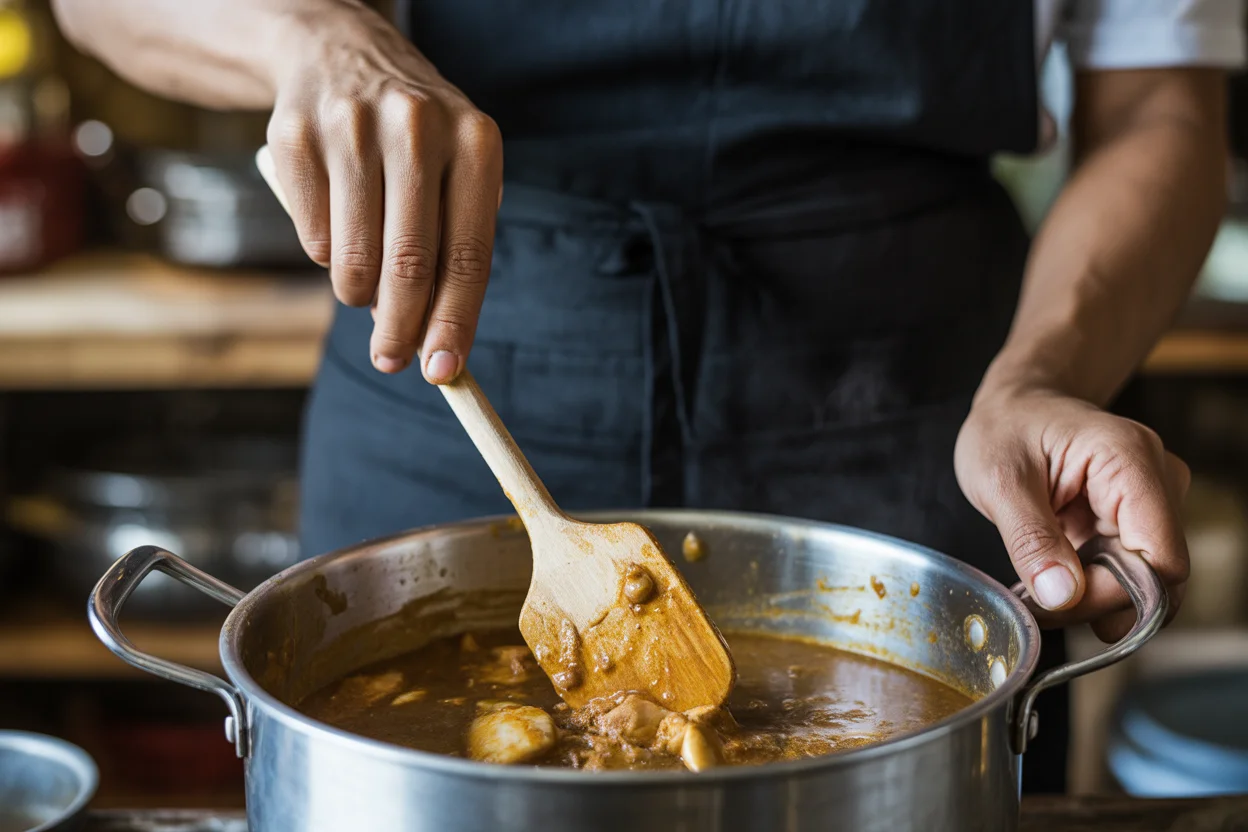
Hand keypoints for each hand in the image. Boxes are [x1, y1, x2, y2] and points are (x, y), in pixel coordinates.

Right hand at [266, 3, 501, 381]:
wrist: (338, 53)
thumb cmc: (414, 139)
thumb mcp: (454, 172)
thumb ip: (452, 248)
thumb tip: (433, 339)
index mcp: (474, 140)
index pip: (468, 254)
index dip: (455, 322)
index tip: (443, 371)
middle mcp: (416, 127)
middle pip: (410, 265)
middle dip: (400, 330)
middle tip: (391, 361)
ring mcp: (351, 128)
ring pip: (353, 260)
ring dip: (358, 296)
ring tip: (365, 285)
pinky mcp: (294, 139)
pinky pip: (313, 239)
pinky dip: (326, 256)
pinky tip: (337, 225)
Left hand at [954, 387, 1189, 641]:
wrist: (1015, 406)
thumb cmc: (1007, 428)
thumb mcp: (999, 480)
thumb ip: (1030, 539)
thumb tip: (1062, 596)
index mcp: (1130, 462)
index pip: (1161, 560)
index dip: (1117, 597)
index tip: (1058, 602)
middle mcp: (1157, 482)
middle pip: (1156, 579)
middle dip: (1097, 602)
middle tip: (1038, 604)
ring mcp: (1150, 504)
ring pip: (1142, 582)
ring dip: (1090, 597)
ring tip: (1037, 584)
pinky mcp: (1134, 521)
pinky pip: (1125, 572)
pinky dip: (1089, 585)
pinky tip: (1052, 575)